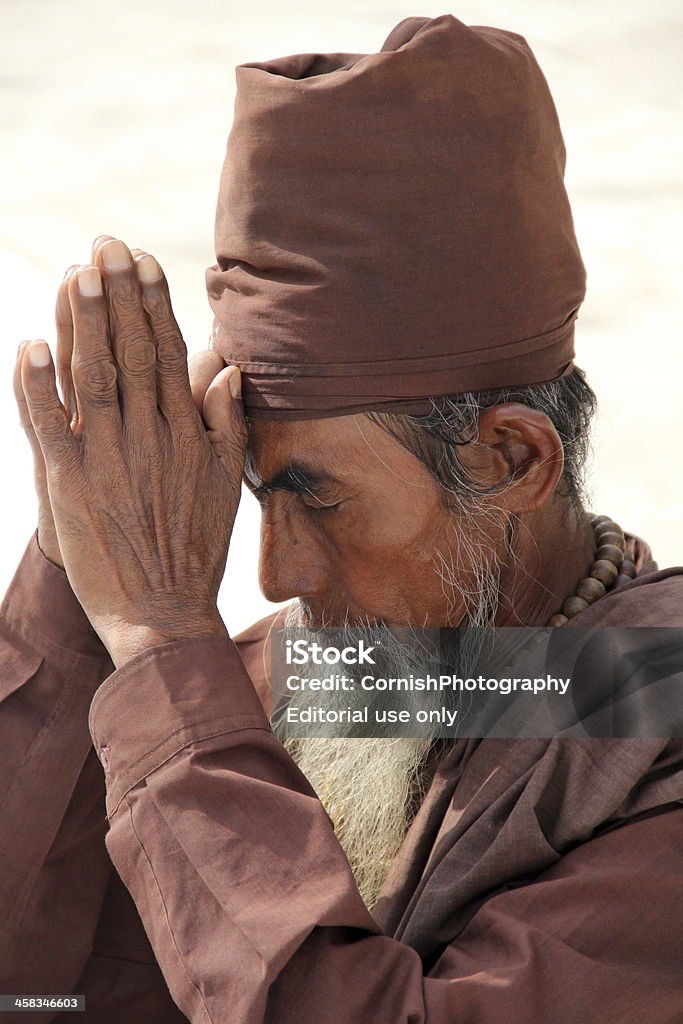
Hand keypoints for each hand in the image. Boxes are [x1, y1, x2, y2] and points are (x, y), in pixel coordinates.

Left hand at [19, 237, 245, 667]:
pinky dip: (37, 386)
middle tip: (107, 244)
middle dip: (118, 295)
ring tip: (77, 271)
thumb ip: (224, 424)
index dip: (154, 304)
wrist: (164, 612)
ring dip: (84, 322)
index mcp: (185, 433)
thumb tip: (229, 371)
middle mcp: (149, 437)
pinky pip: (49, 427)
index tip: (144, 261)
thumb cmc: (194, 550)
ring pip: (94, 377)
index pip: (169, 354)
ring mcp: (109, 459)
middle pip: (132, 353)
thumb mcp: (224, 484)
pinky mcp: (71, 486)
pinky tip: (30, 345)